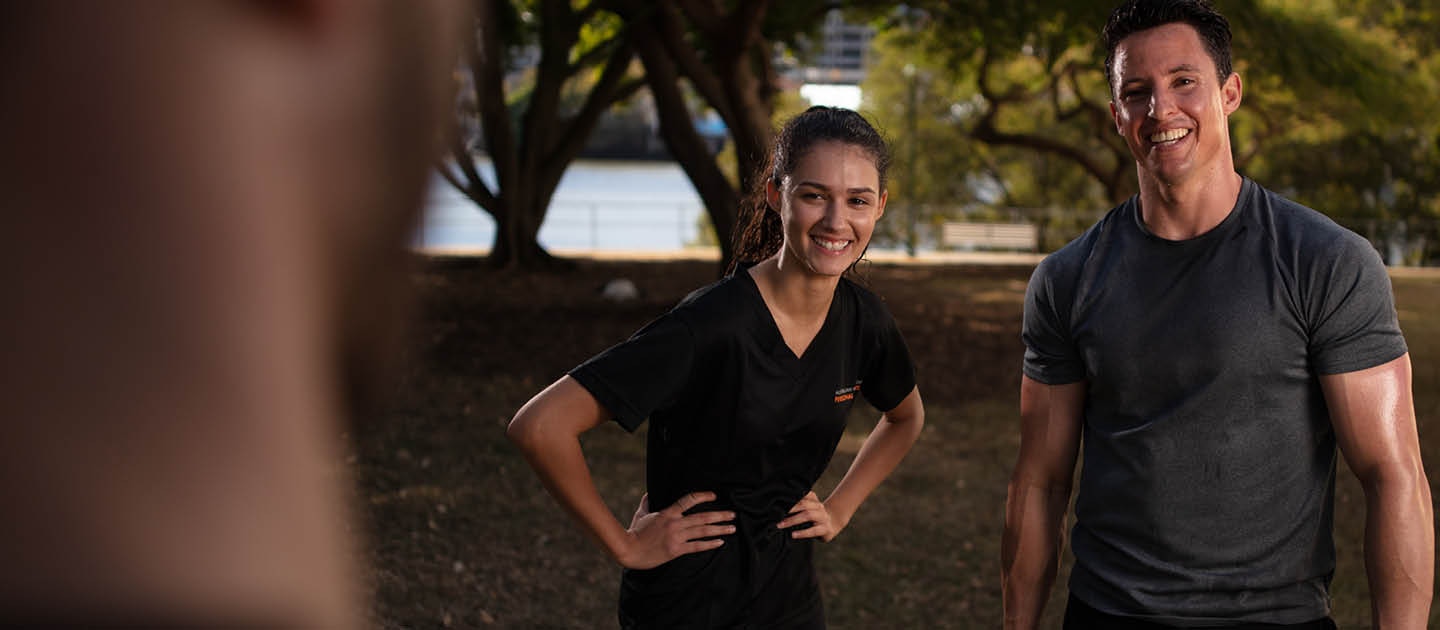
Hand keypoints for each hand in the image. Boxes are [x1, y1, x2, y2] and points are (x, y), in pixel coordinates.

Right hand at [619, 491, 734, 569]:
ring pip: (703, 531)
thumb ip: (647, 503)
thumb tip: (648, 493)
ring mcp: (676, 536)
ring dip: (720, 529)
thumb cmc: (634, 532)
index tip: (714, 496)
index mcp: (667, 513)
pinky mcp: (676, 550)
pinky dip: (710, 544)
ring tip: (732, 528)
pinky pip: (697, 546)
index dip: (703, 496)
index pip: (688, 500)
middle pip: (702, 517)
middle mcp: (675, 523)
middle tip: (733, 514)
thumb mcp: (641, 514)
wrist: (629, 550)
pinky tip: (720, 542)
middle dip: (720, 515)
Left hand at [778, 491, 845, 541]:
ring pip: (808, 515)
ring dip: (793, 520)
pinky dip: (803, 533)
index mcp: (813, 499)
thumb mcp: (807, 508)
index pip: (803, 494)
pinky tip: (793, 535)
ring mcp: (823, 517)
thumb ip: (797, 505)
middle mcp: (819, 506)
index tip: (779, 500)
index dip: (791, 497)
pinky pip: (814, 530)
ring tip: (781, 525)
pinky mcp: (826, 529)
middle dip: (789, 509)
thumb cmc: (813, 517)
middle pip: (804, 504)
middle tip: (776, 515)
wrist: (831, 524)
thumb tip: (777, 509)